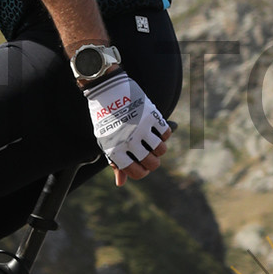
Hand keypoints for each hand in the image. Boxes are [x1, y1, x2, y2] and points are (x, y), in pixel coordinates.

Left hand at [83, 70, 170, 186]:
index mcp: (116, 151)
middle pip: (153, 164)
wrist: (106, 90)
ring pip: (161, 150)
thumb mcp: (106, 142)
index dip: (142, 171)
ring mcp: (142, 129)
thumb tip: (120, 183)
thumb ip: (115, 163)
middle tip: (148, 152)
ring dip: (159, 147)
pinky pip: (166, 133)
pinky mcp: (151, 116)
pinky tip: (154, 128)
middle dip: (153, 161)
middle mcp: (130, 142)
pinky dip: (163, 133)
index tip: (142, 164)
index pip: (137, 173)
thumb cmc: (106, 120)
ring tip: (151, 139)